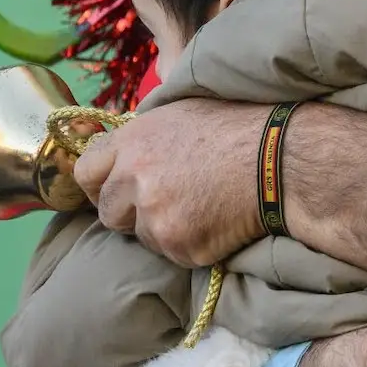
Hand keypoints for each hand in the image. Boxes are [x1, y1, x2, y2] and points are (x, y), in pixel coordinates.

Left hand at [74, 99, 266, 265]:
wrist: (281, 158)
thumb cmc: (239, 128)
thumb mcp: (182, 113)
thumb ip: (143, 136)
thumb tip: (122, 152)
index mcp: (132, 142)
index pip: (85, 172)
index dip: (98, 183)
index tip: (115, 188)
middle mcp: (134, 180)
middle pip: (108, 212)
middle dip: (130, 212)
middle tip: (167, 202)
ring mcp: (156, 217)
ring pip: (143, 236)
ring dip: (164, 229)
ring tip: (203, 207)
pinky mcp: (180, 246)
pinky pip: (174, 254)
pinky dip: (193, 243)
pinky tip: (218, 220)